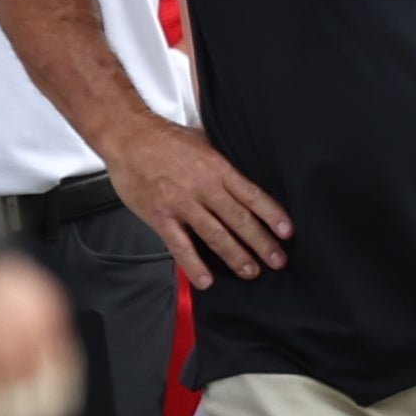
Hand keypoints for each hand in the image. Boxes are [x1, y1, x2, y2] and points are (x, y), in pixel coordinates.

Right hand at [111, 110, 290, 287]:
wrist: (128, 136)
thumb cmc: (163, 138)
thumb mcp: (203, 142)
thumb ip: (222, 165)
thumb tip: (242, 180)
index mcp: (217, 168)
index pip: (252, 195)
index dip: (272, 214)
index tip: (287, 232)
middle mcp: (203, 187)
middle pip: (239, 219)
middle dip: (261, 242)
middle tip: (277, 260)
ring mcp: (182, 203)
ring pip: (215, 235)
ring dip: (236, 256)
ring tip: (251, 271)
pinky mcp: (160, 217)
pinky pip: (180, 246)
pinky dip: (194, 265)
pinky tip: (206, 280)